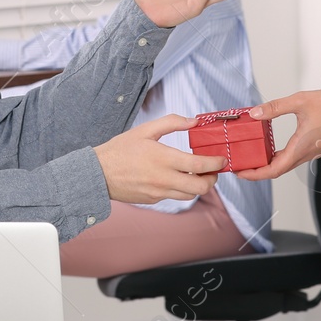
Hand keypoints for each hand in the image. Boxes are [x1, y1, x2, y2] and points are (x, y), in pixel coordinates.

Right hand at [94, 114, 225, 202]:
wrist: (98, 174)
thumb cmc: (120, 149)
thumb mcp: (145, 130)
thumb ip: (171, 122)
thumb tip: (193, 121)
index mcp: (163, 158)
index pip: (199, 165)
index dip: (216, 163)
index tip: (222, 159)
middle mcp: (163, 178)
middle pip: (200, 187)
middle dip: (213, 179)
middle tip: (213, 170)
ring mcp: (159, 192)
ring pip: (190, 195)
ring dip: (199, 186)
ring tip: (198, 174)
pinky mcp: (153, 199)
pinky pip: (174, 196)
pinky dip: (181, 189)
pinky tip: (177, 178)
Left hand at [234, 88, 320, 181]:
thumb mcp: (300, 101)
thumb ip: (275, 107)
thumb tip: (255, 113)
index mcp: (301, 147)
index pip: (274, 170)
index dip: (255, 174)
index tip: (241, 172)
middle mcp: (306, 154)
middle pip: (277, 170)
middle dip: (257, 171)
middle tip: (241, 166)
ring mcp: (311, 152)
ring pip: (286, 165)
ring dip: (268, 165)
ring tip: (252, 158)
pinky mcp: (315, 148)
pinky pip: (293, 158)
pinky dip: (279, 158)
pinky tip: (271, 148)